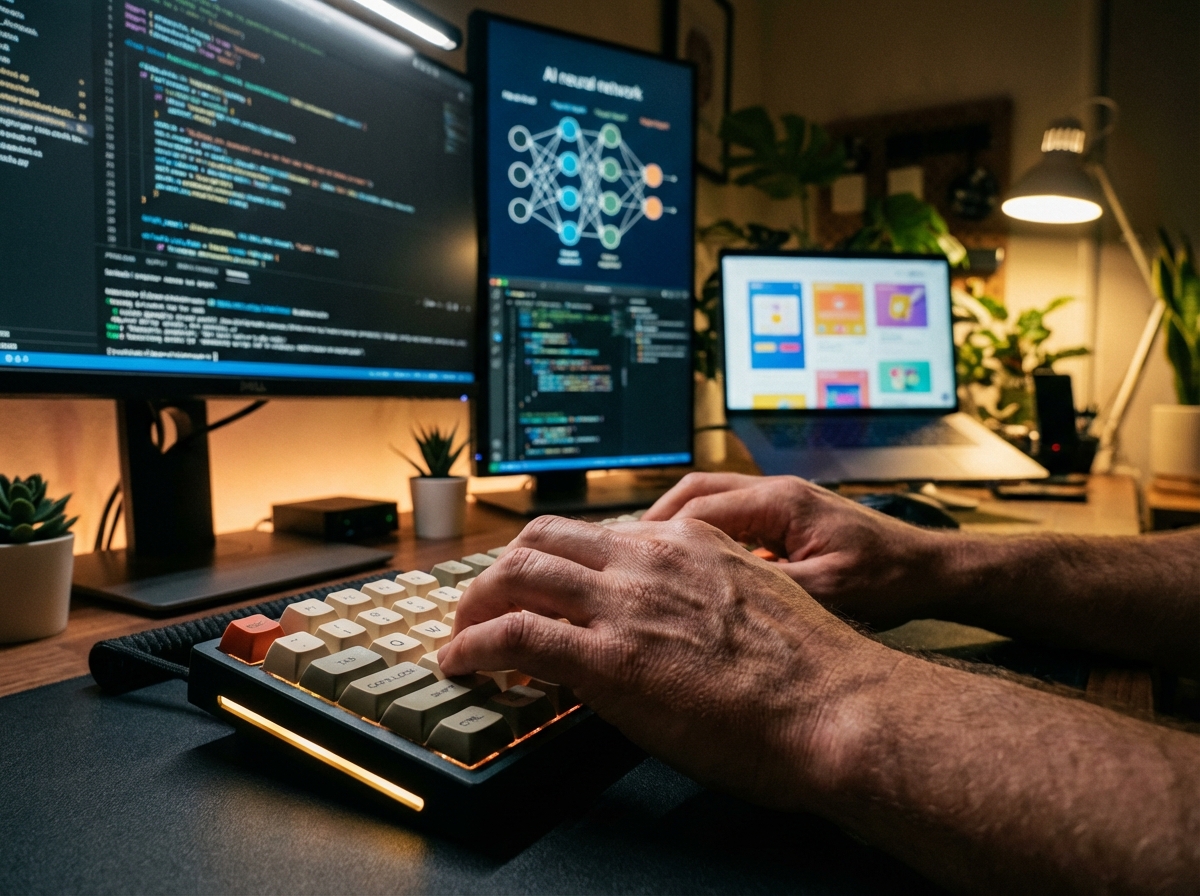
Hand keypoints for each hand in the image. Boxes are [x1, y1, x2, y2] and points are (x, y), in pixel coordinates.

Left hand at [439, 514, 891, 808]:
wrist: (835, 706)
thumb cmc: (811, 670)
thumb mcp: (756, 600)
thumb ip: (702, 592)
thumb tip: (669, 617)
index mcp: (686, 541)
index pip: (595, 534)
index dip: (555, 560)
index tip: (540, 585)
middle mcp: (648, 558)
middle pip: (543, 538)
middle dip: (503, 569)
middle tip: (485, 602)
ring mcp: (624, 604)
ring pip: (518, 572)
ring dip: (477, 603)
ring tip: (462, 633)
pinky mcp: (607, 658)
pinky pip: (515, 634)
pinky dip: (474, 645)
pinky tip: (460, 663)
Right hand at [641, 473, 953, 628]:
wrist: (930, 572)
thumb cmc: (889, 580)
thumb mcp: (826, 594)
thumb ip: (767, 592)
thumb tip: (708, 603)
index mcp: (780, 502)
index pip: (696, 508)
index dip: (654, 535)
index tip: (624, 560)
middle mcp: (775, 493)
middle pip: (693, 494)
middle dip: (652, 523)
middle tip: (621, 555)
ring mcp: (780, 504)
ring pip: (708, 504)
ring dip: (674, 530)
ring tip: (645, 563)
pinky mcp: (786, 521)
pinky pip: (729, 521)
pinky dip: (701, 541)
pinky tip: (691, 574)